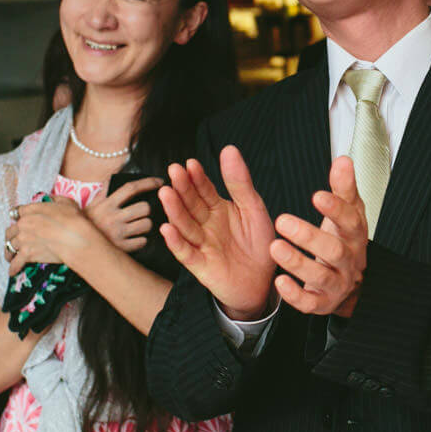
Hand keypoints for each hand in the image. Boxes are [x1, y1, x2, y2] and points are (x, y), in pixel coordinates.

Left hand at [5, 196, 96, 274]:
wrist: (74, 237)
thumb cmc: (73, 220)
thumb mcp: (66, 202)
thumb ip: (55, 200)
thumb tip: (52, 199)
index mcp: (30, 210)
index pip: (16, 212)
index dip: (17, 217)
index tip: (18, 220)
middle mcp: (23, 224)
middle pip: (10, 230)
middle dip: (11, 236)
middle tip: (13, 240)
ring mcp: (23, 240)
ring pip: (10, 246)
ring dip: (9, 251)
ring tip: (10, 256)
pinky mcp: (27, 254)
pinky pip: (16, 262)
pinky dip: (13, 267)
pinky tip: (12, 271)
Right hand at [85, 177, 162, 253]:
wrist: (75, 245)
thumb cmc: (88, 223)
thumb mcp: (93, 204)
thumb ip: (105, 188)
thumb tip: (117, 173)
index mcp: (106, 204)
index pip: (130, 188)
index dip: (148, 183)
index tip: (159, 181)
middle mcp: (112, 217)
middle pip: (144, 207)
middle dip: (147, 209)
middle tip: (143, 212)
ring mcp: (117, 234)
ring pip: (147, 224)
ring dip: (146, 224)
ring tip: (138, 226)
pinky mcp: (121, 248)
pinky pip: (143, 241)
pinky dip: (142, 240)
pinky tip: (134, 238)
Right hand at [159, 147, 275, 319]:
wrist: (263, 282)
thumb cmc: (259, 244)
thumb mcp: (254, 209)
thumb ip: (240, 183)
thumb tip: (229, 149)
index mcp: (218, 208)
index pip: (204, 190)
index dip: (197, 177)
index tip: (191, 163)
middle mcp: (205, 224)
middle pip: (191, 204)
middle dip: (182, 188)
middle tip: (174, 171)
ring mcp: (201, 244)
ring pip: (184, 225)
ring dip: (174, 210)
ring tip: (166, 193)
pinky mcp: (200, 265)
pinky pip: (185, 253)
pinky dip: (175, 242)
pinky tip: (167, 228)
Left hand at [271, 156, 368, 317]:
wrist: (349, 280)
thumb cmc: (343, 239)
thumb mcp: (347, 212)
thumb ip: (343, 187)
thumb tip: (343, 161)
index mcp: (354, 235)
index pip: (350, 221)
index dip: (336, 209)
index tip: (317, 195)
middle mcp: (349, 261)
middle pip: (334, 251)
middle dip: (309, 236)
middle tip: (282, 220)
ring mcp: (336, 283)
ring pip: (320, 276)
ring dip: (297, 262)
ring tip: (275, 247)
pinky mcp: (322, 302)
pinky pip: (310, 303)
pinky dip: (294, 294)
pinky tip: (279, 281)